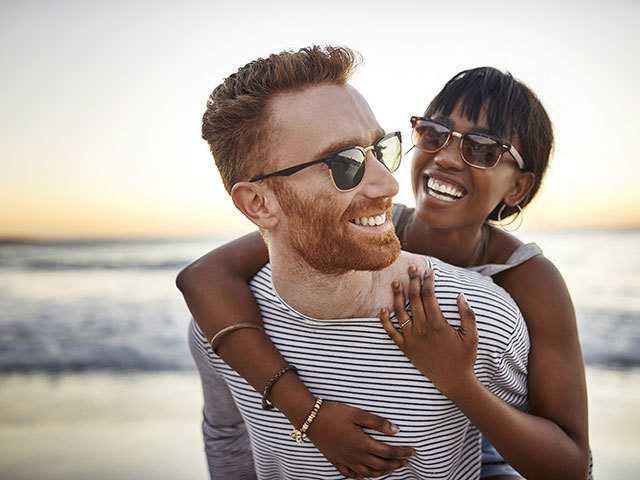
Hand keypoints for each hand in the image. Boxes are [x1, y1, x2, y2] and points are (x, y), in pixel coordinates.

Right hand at [306, 400, 414, 477]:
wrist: (309, 418)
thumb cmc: (334, 412)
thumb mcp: (357, 413)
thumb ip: (377, 422)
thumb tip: (396, 430)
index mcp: (362, 443)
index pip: (388, 452)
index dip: (402, 452)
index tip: (413, 450)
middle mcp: (355, 456)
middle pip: (380, 465)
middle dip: (396, 464)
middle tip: (406, 461)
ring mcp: (345, 461)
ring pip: (368, 474)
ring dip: (382, 472)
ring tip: (391, 468)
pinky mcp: (336, 461)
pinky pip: (352, 475)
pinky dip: (363, 477)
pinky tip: (366, 474)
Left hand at [379, 265, 478, 397]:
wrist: (453, 381)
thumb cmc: (464, 357)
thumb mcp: (472, 336)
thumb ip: (468, 315)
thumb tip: (460, 295)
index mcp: (438, 324)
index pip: (429, 296)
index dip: (427, 282)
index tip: (428, 271)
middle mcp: (422, 329)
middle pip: (414, 299)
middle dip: (413, 281)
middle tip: (412, 268)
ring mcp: (412, 339)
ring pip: (400, 312)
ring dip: (397, 296)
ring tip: (396, 283)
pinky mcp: (405, 348)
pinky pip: (391, 332)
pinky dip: (385, 320)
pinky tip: (383, 309)